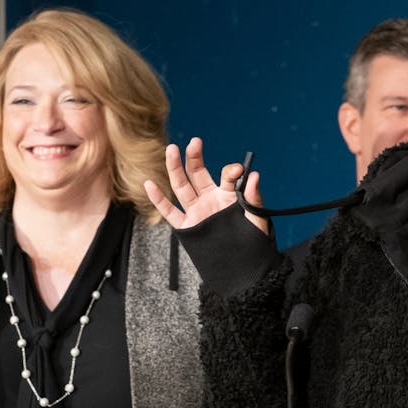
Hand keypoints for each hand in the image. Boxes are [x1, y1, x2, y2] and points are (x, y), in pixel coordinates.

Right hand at [144, 137, 270, 235]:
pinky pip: (169, 212)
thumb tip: (253, 175)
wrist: (243, 266)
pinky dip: (158, 199)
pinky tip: (149, 184)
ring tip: (171, 149)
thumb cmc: (252, 241)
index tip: (238, 171)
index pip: (226, 177)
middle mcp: (210, 199)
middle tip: (195, 141)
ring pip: (181, 186)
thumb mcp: (258, 220)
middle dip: (194, 157)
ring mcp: (197, 211)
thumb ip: (254, 198)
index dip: (231, 172)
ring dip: (174, 168)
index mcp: (228, 195)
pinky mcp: (187, 227)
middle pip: (198, 173)